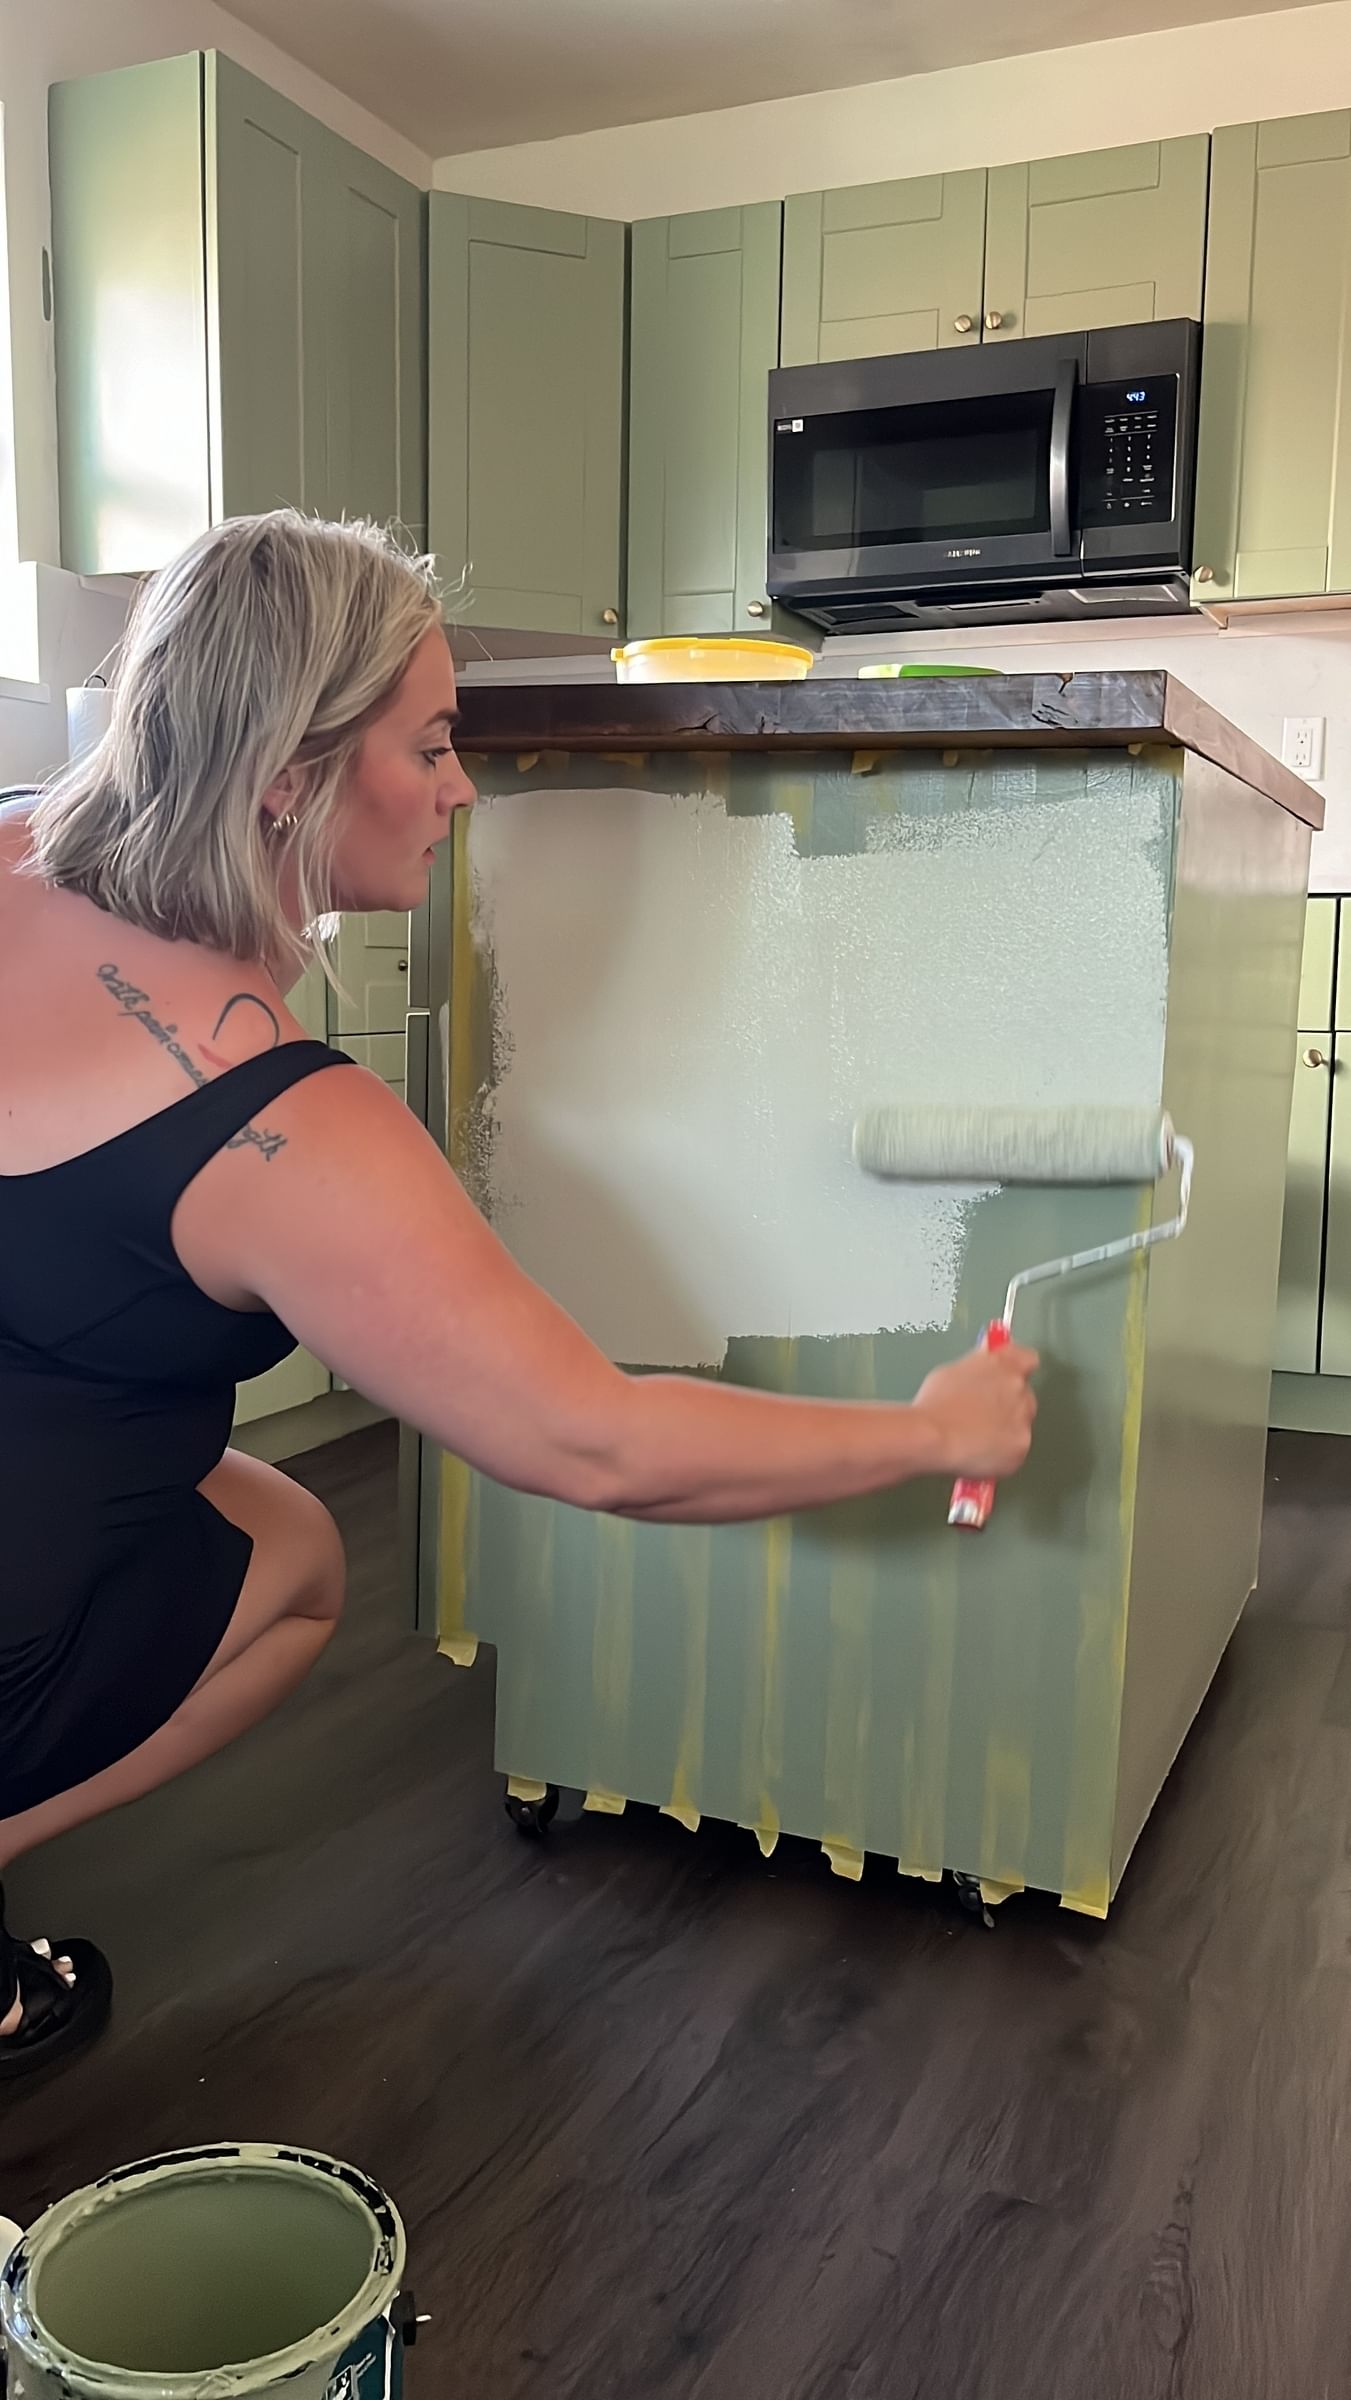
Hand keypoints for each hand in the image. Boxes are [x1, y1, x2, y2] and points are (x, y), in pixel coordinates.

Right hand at [912, 1341, 1038, 1479]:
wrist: (934, 1436)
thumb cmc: (934, 1404)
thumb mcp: (951, 1372)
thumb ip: (977, 1365)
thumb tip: (984, 1363)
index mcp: (1002, 1364)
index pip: (1027, 1359)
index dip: (1018, 1368)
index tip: (1007, 1376)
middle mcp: (1018, 1387)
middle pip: (1024, 1394)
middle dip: (1009, 1402)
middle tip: (983, 1413)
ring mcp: (1023, 1417)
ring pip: (1022, 1422)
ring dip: (1007, 1426)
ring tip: (978, 1435)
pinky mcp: (1021, 1445)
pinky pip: (1016, 1447)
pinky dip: (1002, 1451)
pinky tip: (980, 1451)